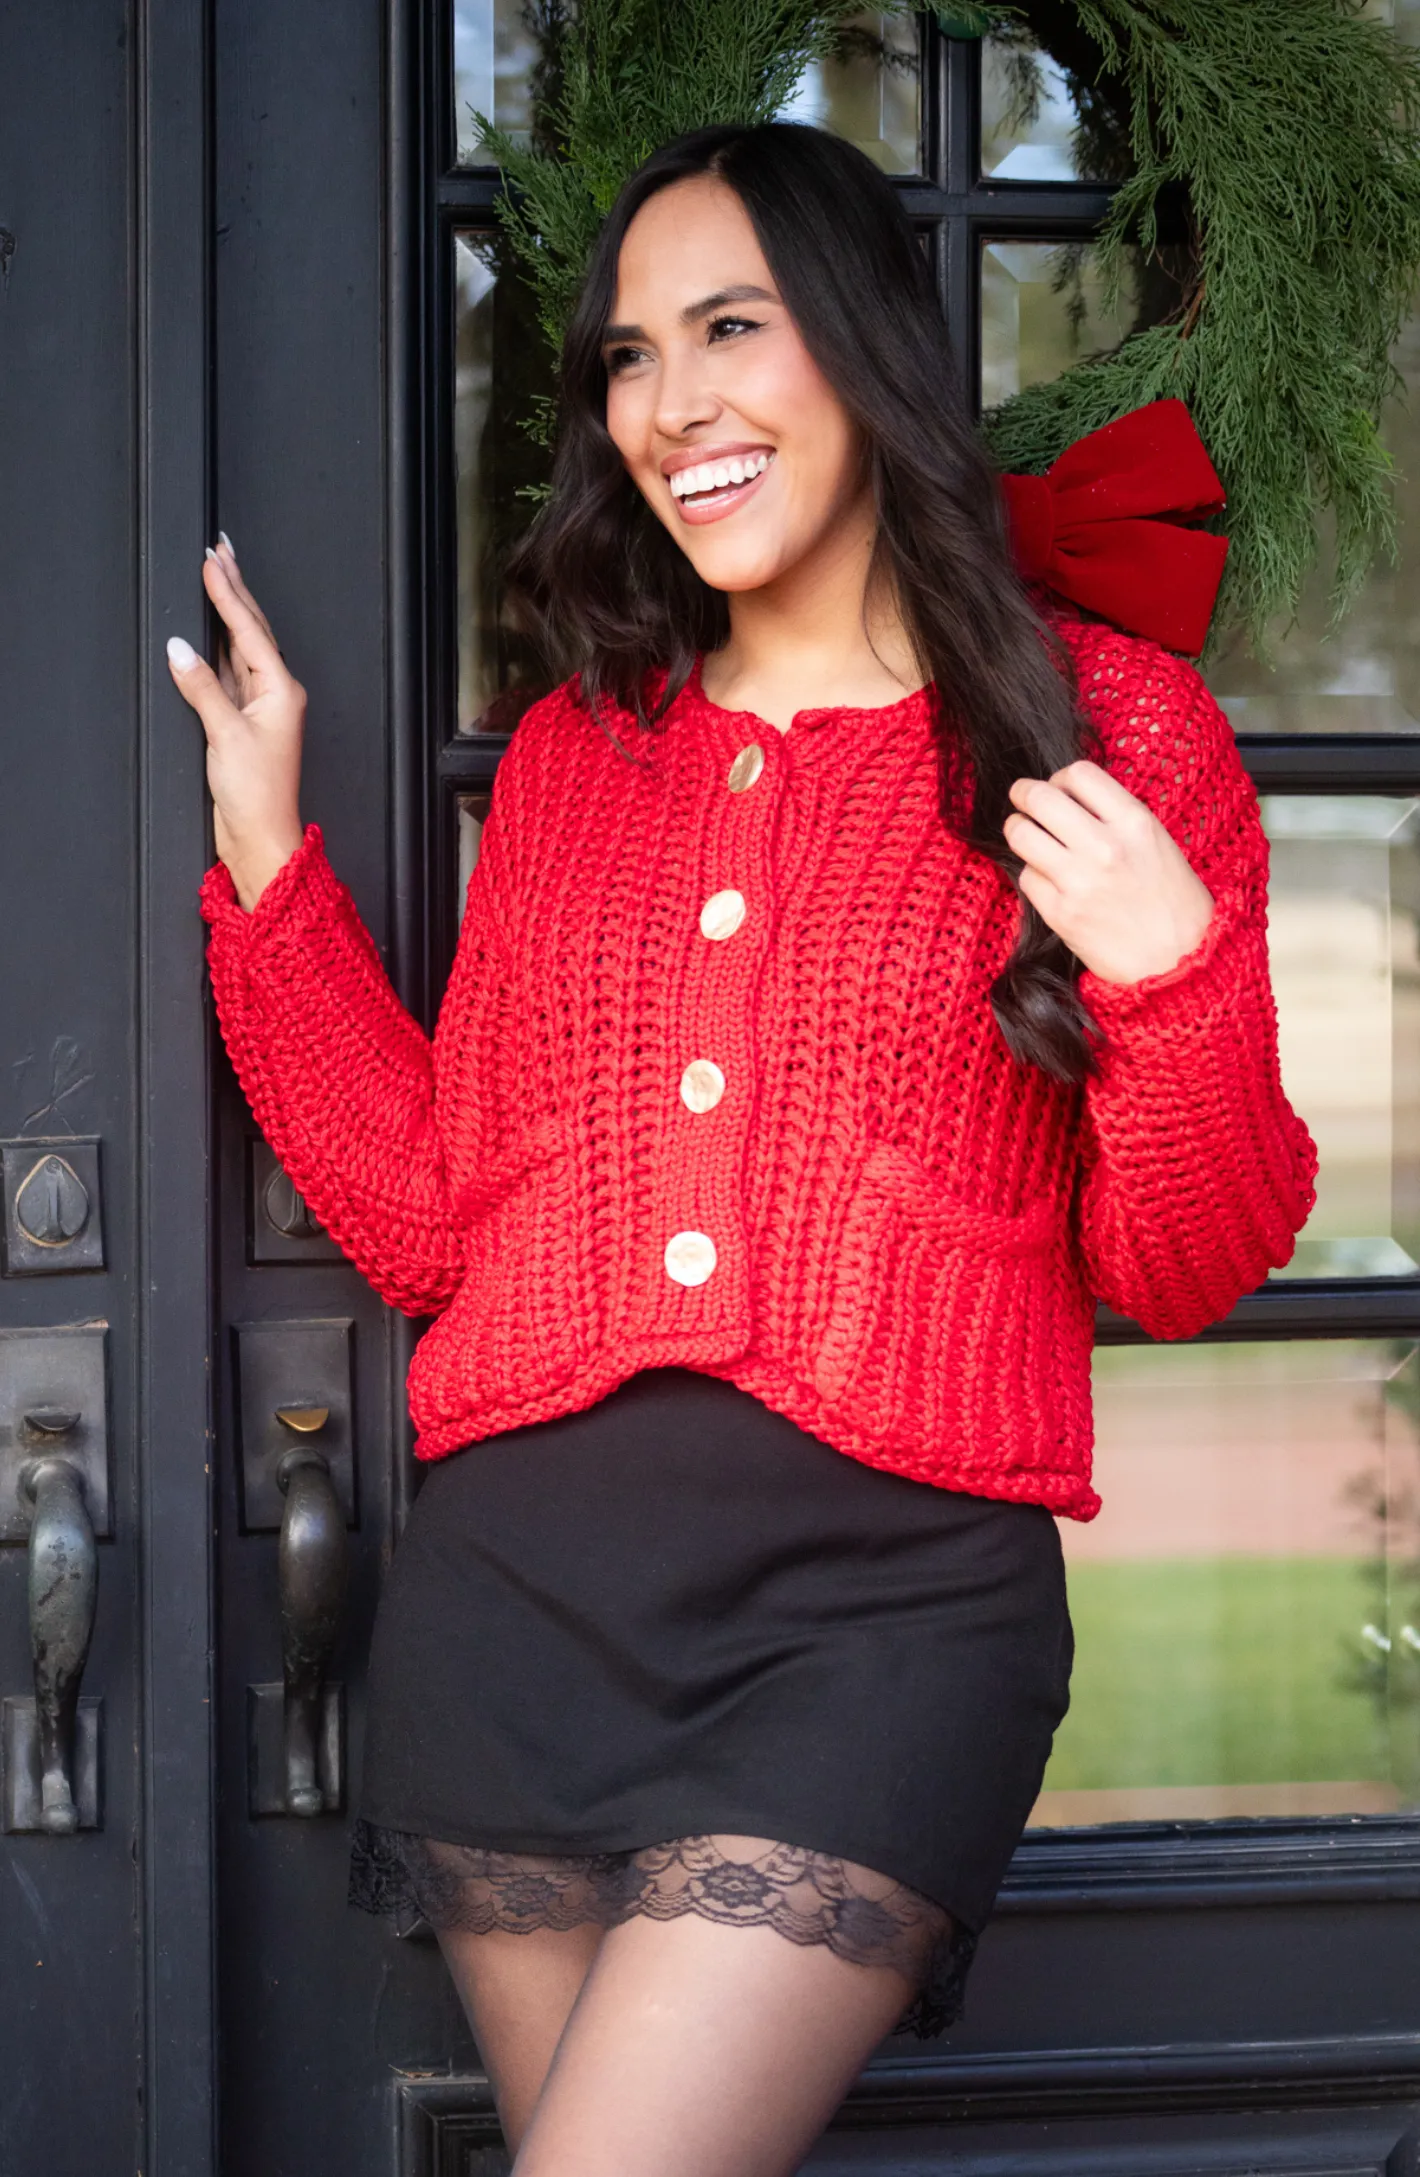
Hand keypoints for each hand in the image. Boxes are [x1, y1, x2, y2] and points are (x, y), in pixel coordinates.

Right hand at [165, 536, 305, 909]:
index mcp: (281, 690)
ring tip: (213, 575)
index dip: (228, 592)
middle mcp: (273, 693)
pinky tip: (203, 632)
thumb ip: (201, 689)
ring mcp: (257, 708)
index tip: (212, 559)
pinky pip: (226, 674)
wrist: (259, 838)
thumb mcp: (225, 736)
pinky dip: (214, 648)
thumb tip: (179, 649)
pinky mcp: (239, 724)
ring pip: (238, 647)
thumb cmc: (257, 796)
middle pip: (250, 629)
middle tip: (220, 548)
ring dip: (225, 612)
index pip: (249, 629)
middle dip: (234, 588)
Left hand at [1003, 760, 1214, 986]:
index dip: (1059, 777)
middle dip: (1023, 793)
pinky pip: (1026, 877)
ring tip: (1026, 834)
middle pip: (1039, 797)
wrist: (1178, 962)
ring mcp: (1079, 881)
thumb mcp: (1157, 842)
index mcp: (1134, 822)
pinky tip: (1048, 879)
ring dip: (1018, 830)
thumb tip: (1070, 796)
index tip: (1057, 788)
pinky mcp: (1060, 913)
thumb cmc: (1173, 902)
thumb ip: (1116, 816)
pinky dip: (1032, 874)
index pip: (1078, 773)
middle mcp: (1104, 847)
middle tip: (1021, 798)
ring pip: (1021, 834)